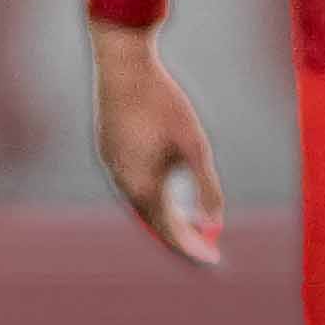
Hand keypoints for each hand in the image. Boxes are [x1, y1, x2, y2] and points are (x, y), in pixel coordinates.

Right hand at [87, 20, 221, 265]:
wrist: (123, 65)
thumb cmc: (163, 102)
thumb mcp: (195, 145)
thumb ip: (207, 186)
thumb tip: (217, 222)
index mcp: (144, 186)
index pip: (170, 232)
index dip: (193, 247)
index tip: (213, 259)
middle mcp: (123, 182)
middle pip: (152, 222)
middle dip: (180, 236)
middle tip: (205, 244)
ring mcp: (111, 165)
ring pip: (140, 203)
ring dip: (164, 216)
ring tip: (188, 222)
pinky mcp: (107, 149)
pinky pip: (130, 184)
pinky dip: (150, 196)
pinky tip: (164, 187)